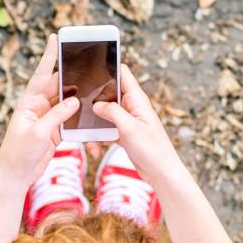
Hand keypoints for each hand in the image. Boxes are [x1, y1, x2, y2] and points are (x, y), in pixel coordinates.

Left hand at [0, 34, 79, 183]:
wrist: (15, 176)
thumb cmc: (18, 154)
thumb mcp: (38, 133)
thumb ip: (56, 116)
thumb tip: (74, 100)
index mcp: (28, 103)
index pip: (41, 75)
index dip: (49, 56)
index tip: (55, 38)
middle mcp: (38, 107)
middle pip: (58, 86)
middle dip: (72, 76)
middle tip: (88, 64)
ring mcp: (47, 118)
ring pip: (66, 101)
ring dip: (78, 97)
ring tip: (94, 87)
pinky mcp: (54, 130)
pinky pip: (70, 118)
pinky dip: (80, 116)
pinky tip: (90, 113)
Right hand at [90, 65, 185, 181]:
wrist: (161, 173)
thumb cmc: (152, 150)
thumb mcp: (129, 128)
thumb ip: (112, 111)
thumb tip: (96, 105)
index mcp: (137, 99)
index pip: (122, 73)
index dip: (107, 68)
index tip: (89, 72)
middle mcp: (132, 106)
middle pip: (108, 94)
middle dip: (94, 103)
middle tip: (81, 111)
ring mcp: (127, 120)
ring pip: (104, 115)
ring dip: (94, 126)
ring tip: (90, 139)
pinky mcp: (123, 133)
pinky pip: (106, 130)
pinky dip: (99, 139)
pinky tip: (96, 149)